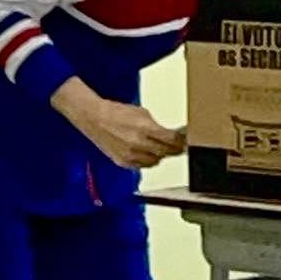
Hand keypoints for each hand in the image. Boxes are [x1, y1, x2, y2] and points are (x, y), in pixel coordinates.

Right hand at [52, 78, 184, 168]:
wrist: (95, 119)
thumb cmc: (117, 113)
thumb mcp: (142, 113)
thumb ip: (157, 126)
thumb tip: (172, 134)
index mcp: (145, 128)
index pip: (172, 140)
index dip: (181, 141)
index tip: (185, 141)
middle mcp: (138, 143)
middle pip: (166, 152)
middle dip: (175, 150)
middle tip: (179, 147)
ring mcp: (131, 155)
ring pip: (156, 161)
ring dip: (161, 156)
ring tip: (162, 149)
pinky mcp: (124, 162)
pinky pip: (143, 166)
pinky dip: (148, 161)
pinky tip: (148, 153)